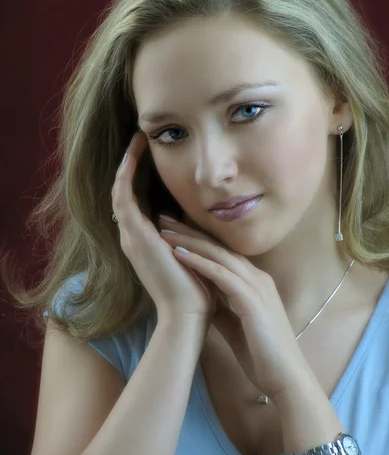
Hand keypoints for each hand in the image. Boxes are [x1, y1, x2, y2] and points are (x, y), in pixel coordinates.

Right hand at [111, 131, 217, 328]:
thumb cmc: (197, 289)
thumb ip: (190, 235)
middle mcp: (133, 238)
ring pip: (120, 191)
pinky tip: (134, 156)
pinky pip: (122, 196)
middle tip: (140, 141)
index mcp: (146, 243)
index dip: (141, 179)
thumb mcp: (193, 253)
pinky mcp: (134, 235)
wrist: (189, 314)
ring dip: (127, 165)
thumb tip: (202, 216)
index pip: (138, 203)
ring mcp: (130, 236)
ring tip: (137, 141)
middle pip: (125, 194)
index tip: (153, 156)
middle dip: (131, 167)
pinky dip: (126, 175)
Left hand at [159, 223, 303, 402]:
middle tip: (164, 218)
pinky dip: (200, 263)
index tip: (174, 230)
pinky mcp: (252, 300)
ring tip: (165, 230)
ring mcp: (257, 287)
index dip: (198, 240)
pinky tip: (180, 254)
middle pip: (219, 248)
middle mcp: (258, 278)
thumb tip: (202, 298)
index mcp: (255, 283)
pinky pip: (222, 275)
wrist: (285, 377)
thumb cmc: (262, 355)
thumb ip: (222, 307)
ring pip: (219, 256)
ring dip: (190, 241)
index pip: (222, 254)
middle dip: (190, 231)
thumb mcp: (236, 325)